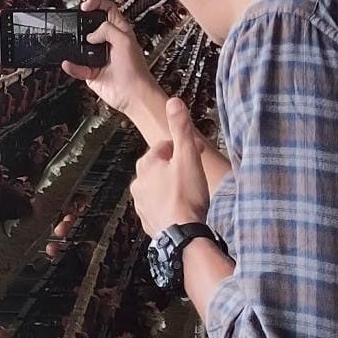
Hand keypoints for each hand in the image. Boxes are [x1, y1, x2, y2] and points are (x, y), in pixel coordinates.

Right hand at [61, 0, 164, 117]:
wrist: (133, 95)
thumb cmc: (135, 71)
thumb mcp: (124, 41)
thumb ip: (107, 30)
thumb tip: (91, 34)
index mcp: (120, 32)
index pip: (108, 10)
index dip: (97, 4)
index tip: (85, 6)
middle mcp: (109, 43)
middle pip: (92, 27)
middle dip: (83, 24)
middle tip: (76, 24)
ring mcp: (99, 58)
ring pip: (82, 47)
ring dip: (76, 46)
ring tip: (73, 45)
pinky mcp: (91, 72)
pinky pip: (77, 67)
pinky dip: (72, 66)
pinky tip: (69, 64)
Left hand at [130, 98, 209, 237]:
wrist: (182, 235)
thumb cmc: (186, 196)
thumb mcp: (188, 156)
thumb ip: (181, 128)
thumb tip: (173, 101)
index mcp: (146, 164)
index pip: (165, 147)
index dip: (184, 149)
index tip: (198, 154)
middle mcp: (138, 182)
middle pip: (160, 167)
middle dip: (177, 168)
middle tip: (195, 174)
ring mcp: (141, 203)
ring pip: (158, 187)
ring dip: (172, 187)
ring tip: (191, 193)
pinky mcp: (147, 220)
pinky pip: (159, 206)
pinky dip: (169, 205)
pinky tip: (183, 209)